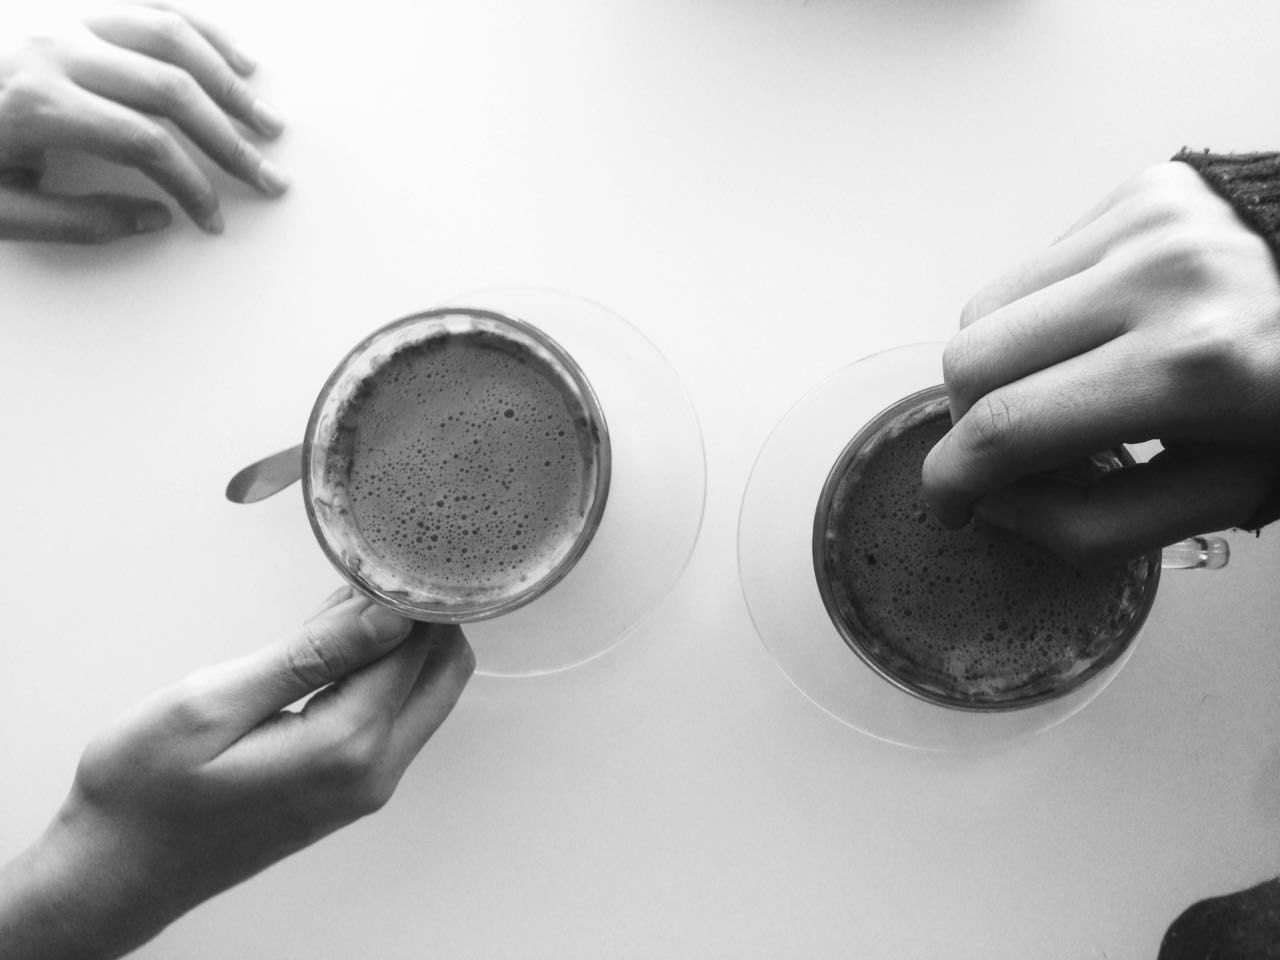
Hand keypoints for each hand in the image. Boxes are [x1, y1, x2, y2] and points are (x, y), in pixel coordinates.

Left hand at [0, 3, 287, 242]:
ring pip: (171, 36)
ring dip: (229, 82)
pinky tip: (237, 59)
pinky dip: (202, 30)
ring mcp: (62, 16)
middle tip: (269, 177)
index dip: (193, 187)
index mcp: (36, 102)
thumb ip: (80, 220)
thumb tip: (155, 218)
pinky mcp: (65, 4)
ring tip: (267, 121)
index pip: (147, 144)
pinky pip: (149, 5)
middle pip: (172, 89)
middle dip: (231, 141)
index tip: (211, 219)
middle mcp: (55, 48)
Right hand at [0, 587, 473, 959]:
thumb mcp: (214, 702)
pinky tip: (331, 647)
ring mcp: (367, 787)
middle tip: (364, 574)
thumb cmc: (143, 790)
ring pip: (425, 692)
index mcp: (347, 744)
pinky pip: (394, 717)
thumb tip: (391, 615)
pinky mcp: (351, 791)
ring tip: (337, 606)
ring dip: (400, 642)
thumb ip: (312, 655)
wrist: (114, 875)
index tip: (379, 552)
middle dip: (420, 615)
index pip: (418, 645)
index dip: (405, 592)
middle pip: (444, 670)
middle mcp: (375, 771)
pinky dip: (381, 673)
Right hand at [921, 161, 1279, 566]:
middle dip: (968, 420)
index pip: (1006, 425)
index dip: (953, 478)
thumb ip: (1086, 524)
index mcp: (1189, 367)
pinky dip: (1047, 315)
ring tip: (1060, 390)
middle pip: (971, 357)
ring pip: (986, 305)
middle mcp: (1159, 276)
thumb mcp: (1214, 499)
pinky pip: (1038, 266)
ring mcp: (1148, 221)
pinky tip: (1101, 335)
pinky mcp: (1145, 190)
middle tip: (1005, 450)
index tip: (950, 505)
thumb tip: (992, 499)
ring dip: (1001, 365)